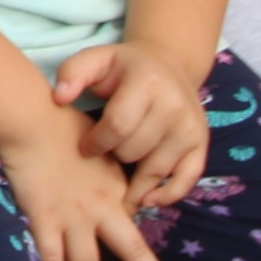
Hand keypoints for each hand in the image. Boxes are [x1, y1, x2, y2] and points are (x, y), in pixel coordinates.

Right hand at [0, 123, 175, 260]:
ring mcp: (74, 218)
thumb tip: (106, 174)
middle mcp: (102, 209)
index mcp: (118, 188)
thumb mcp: (100, 144)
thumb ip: (106, 166)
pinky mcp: (45, 221)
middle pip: (134, 253)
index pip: (132, 223)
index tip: (134, 255)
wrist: (33, 121)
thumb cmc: (63, 124)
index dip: (132, 237)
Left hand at [50, 40, 208, 209]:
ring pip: (155, 170)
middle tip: (104, 158)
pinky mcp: (200, 145)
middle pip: (134, 151)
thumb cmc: (123, 68)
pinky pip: (186, 179)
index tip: (84, 148)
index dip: (96, 143)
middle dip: (112, 158)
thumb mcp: (96, 59)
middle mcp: (174, 106)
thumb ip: (72, 73)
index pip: (117, 126)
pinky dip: (166, 196)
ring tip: (115, 189)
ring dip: (132, 182)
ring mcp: (190, 128)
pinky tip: (145, 200)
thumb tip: (59, 98)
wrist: (168, 64)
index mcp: (147, 82)